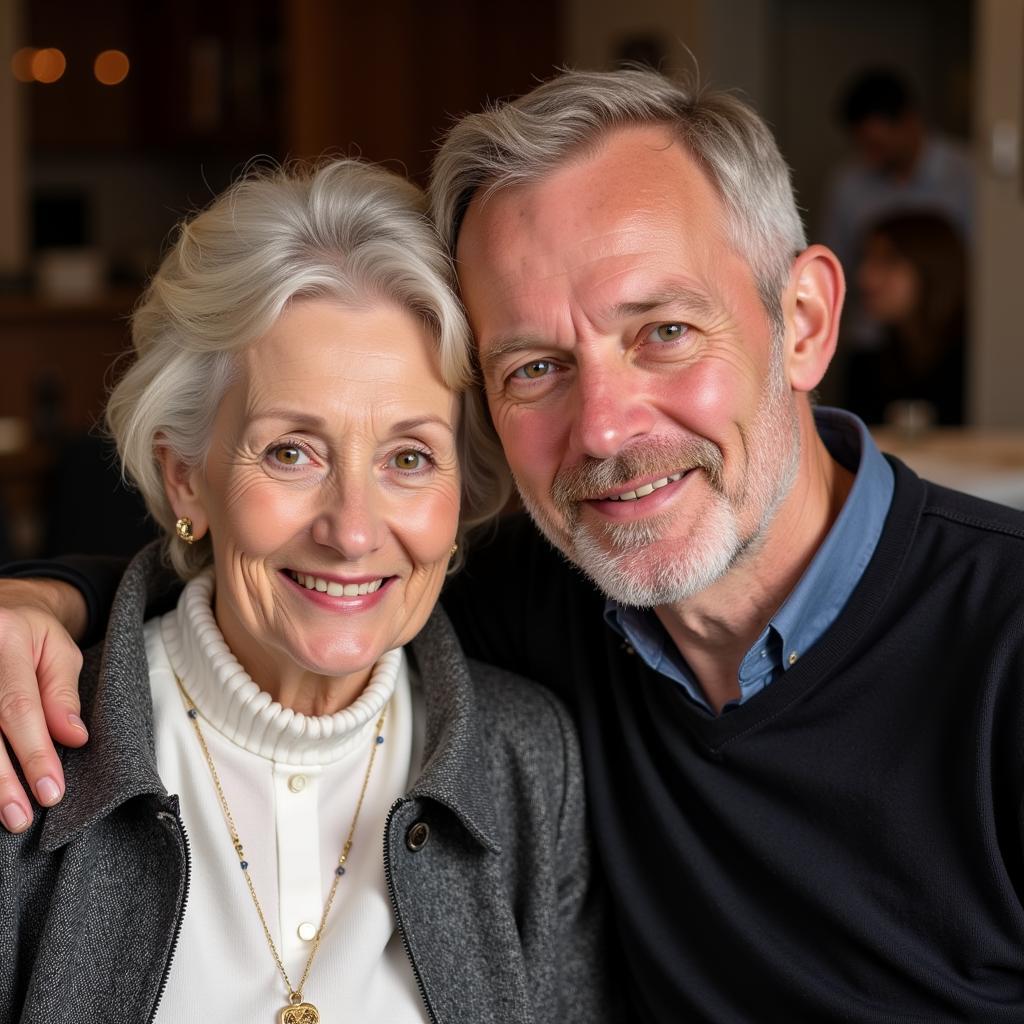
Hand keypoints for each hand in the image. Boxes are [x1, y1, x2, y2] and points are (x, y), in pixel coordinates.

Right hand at [0, 578, 87, 831]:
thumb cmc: (31, 635)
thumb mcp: (59, 651)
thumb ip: (63, 694)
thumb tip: (74, 738)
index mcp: (4, 638)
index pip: (19, 707)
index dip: (34, 753)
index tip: (51, 791)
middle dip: (2, 779)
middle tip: (22, 816)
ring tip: (5, 815)